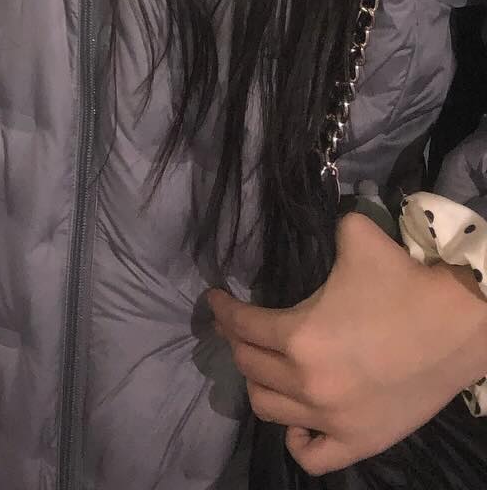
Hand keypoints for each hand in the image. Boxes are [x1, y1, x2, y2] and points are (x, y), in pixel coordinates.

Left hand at [208, 210, 486, 474]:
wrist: (460, 324)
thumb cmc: (404, 281)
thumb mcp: (355, 237)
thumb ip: (326, 229)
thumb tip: (321, 218)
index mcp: (300, 336)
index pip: (244, 325)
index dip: (224, 309)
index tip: (215, 299)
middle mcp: (309, 384)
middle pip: (250, 366)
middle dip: (236, 342)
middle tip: (236, 327)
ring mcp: (334, 419)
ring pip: (269, 410)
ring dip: (258, 384)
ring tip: (261, 365)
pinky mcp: (361, 442)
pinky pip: (312, 457)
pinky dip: (296, 440)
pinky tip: (295, 421)